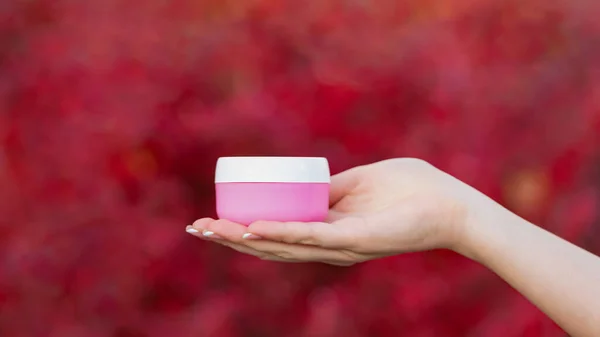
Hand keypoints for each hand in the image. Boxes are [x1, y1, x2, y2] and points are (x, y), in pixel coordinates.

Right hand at [187, 158, 476, 265]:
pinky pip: (312, 237)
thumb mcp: (360, 182)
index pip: (275, 234)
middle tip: (196, 227)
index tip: (209, 219)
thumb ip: (334, 187)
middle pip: (270, 245)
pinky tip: (253, 228)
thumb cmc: (411, 189)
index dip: (240, 229)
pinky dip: (281, 233)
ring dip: (244, 238)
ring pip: (283, 246)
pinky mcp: (354, 239)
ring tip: (211, 229)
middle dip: (230, 238)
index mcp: (326, 229)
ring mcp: (340, 244)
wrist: (451, 204)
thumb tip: (311, 184)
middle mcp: (328, 244)